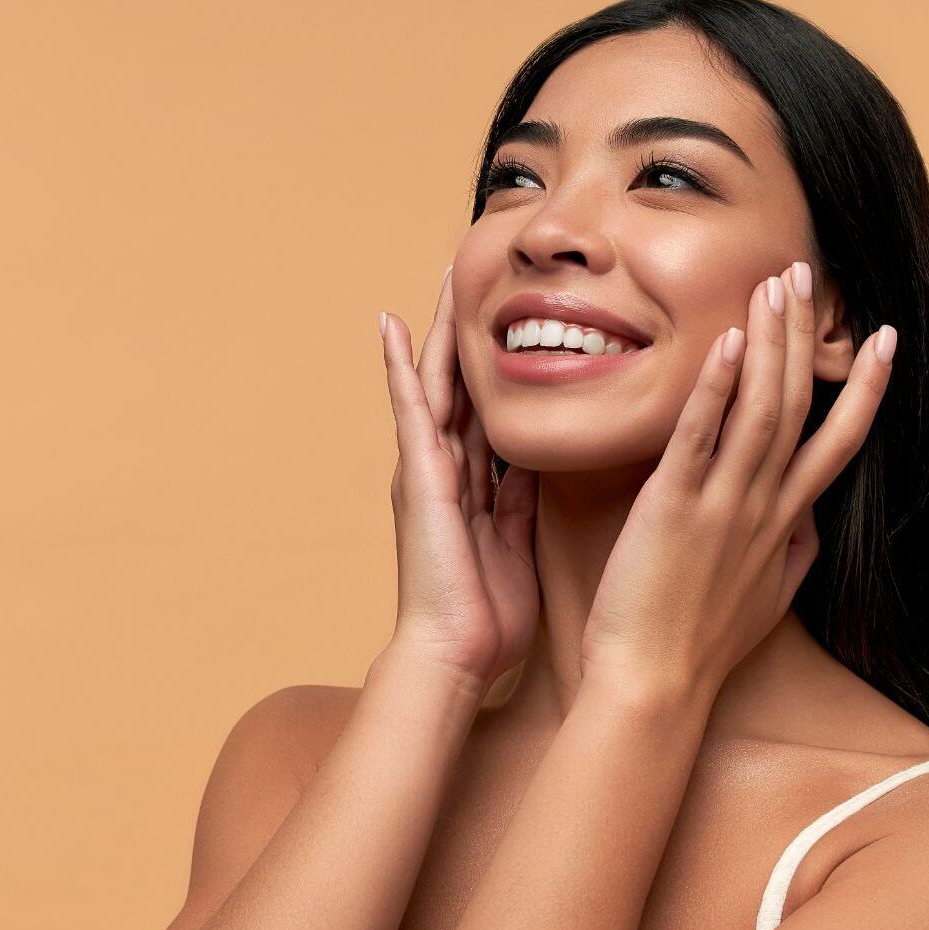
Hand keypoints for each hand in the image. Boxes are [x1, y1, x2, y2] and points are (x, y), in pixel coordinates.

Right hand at [379, 266, 539, 691]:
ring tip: (445, 276)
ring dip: (441, 331)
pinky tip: (392, 324)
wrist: (455, 653)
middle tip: (478, 277)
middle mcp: (444, 470)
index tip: (516, 326)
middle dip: (470, 334)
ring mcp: (426, 469)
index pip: (488, 413)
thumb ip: (520, 503)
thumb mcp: (516, 545)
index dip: (500, 369)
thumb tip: (536, 466)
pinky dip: (400, 366)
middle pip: (461, 386)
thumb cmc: (487, 616)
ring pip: (437, 383)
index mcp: (473, 487)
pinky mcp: (417, 474)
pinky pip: (410, 408)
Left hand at [579, 262, 895, 699]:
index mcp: (784, 525)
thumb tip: (808, 525)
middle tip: (804, 275)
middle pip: (798, 407)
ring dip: (770, 344)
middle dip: (805, 338)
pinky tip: (726, 342)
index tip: (882, 340)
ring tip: (775, 286)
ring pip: (760, 410)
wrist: (655, 685)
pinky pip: (700, 437)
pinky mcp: (673, 508)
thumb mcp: (766, 599)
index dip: (864, 390)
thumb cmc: (698, 645)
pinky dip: (716, 388)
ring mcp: (722, 505)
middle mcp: (763, 507)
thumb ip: (791, 555)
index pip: (837, 444)